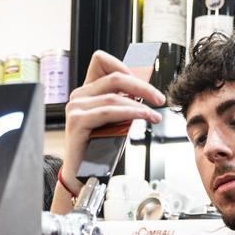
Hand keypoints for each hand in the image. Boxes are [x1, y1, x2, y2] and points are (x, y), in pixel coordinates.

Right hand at [53, 51, 165, 211]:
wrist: (82, 174)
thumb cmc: (98, 149)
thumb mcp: (114, 121)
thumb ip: (122, 104)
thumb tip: (145, 92)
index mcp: (86, 91)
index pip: (101, 61)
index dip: (123, 65)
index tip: (142, 82)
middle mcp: (78, 96)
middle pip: (115, 77)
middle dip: (142, 86)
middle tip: (159, 98)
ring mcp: (75, 107)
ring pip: (115, 97)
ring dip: (141, 105)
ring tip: (155, 115)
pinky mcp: (77, 121)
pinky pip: (109, 111)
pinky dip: (131, 113)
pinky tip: (144, 117)